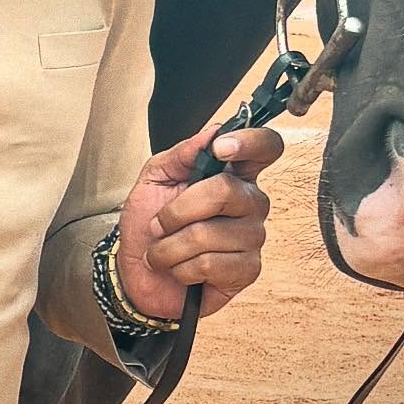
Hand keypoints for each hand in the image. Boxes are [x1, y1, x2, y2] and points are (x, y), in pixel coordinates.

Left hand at [115, 122, 283, 320]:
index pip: (265, 147)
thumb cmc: (149, 222)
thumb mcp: (155, 178)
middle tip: (159, 222)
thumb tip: (212, 132)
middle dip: (178, 210)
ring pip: (209, 233)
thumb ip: (183, 153)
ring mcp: (253, 236)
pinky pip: (210, 263)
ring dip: (171, 246)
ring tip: (164, 251)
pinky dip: (181, 268)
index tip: (218, 149)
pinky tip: (180, 269)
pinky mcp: (248, 270)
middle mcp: (250, 201)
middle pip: (228, 190)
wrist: (138, 272)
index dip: (250, 142)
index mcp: (233, 172)